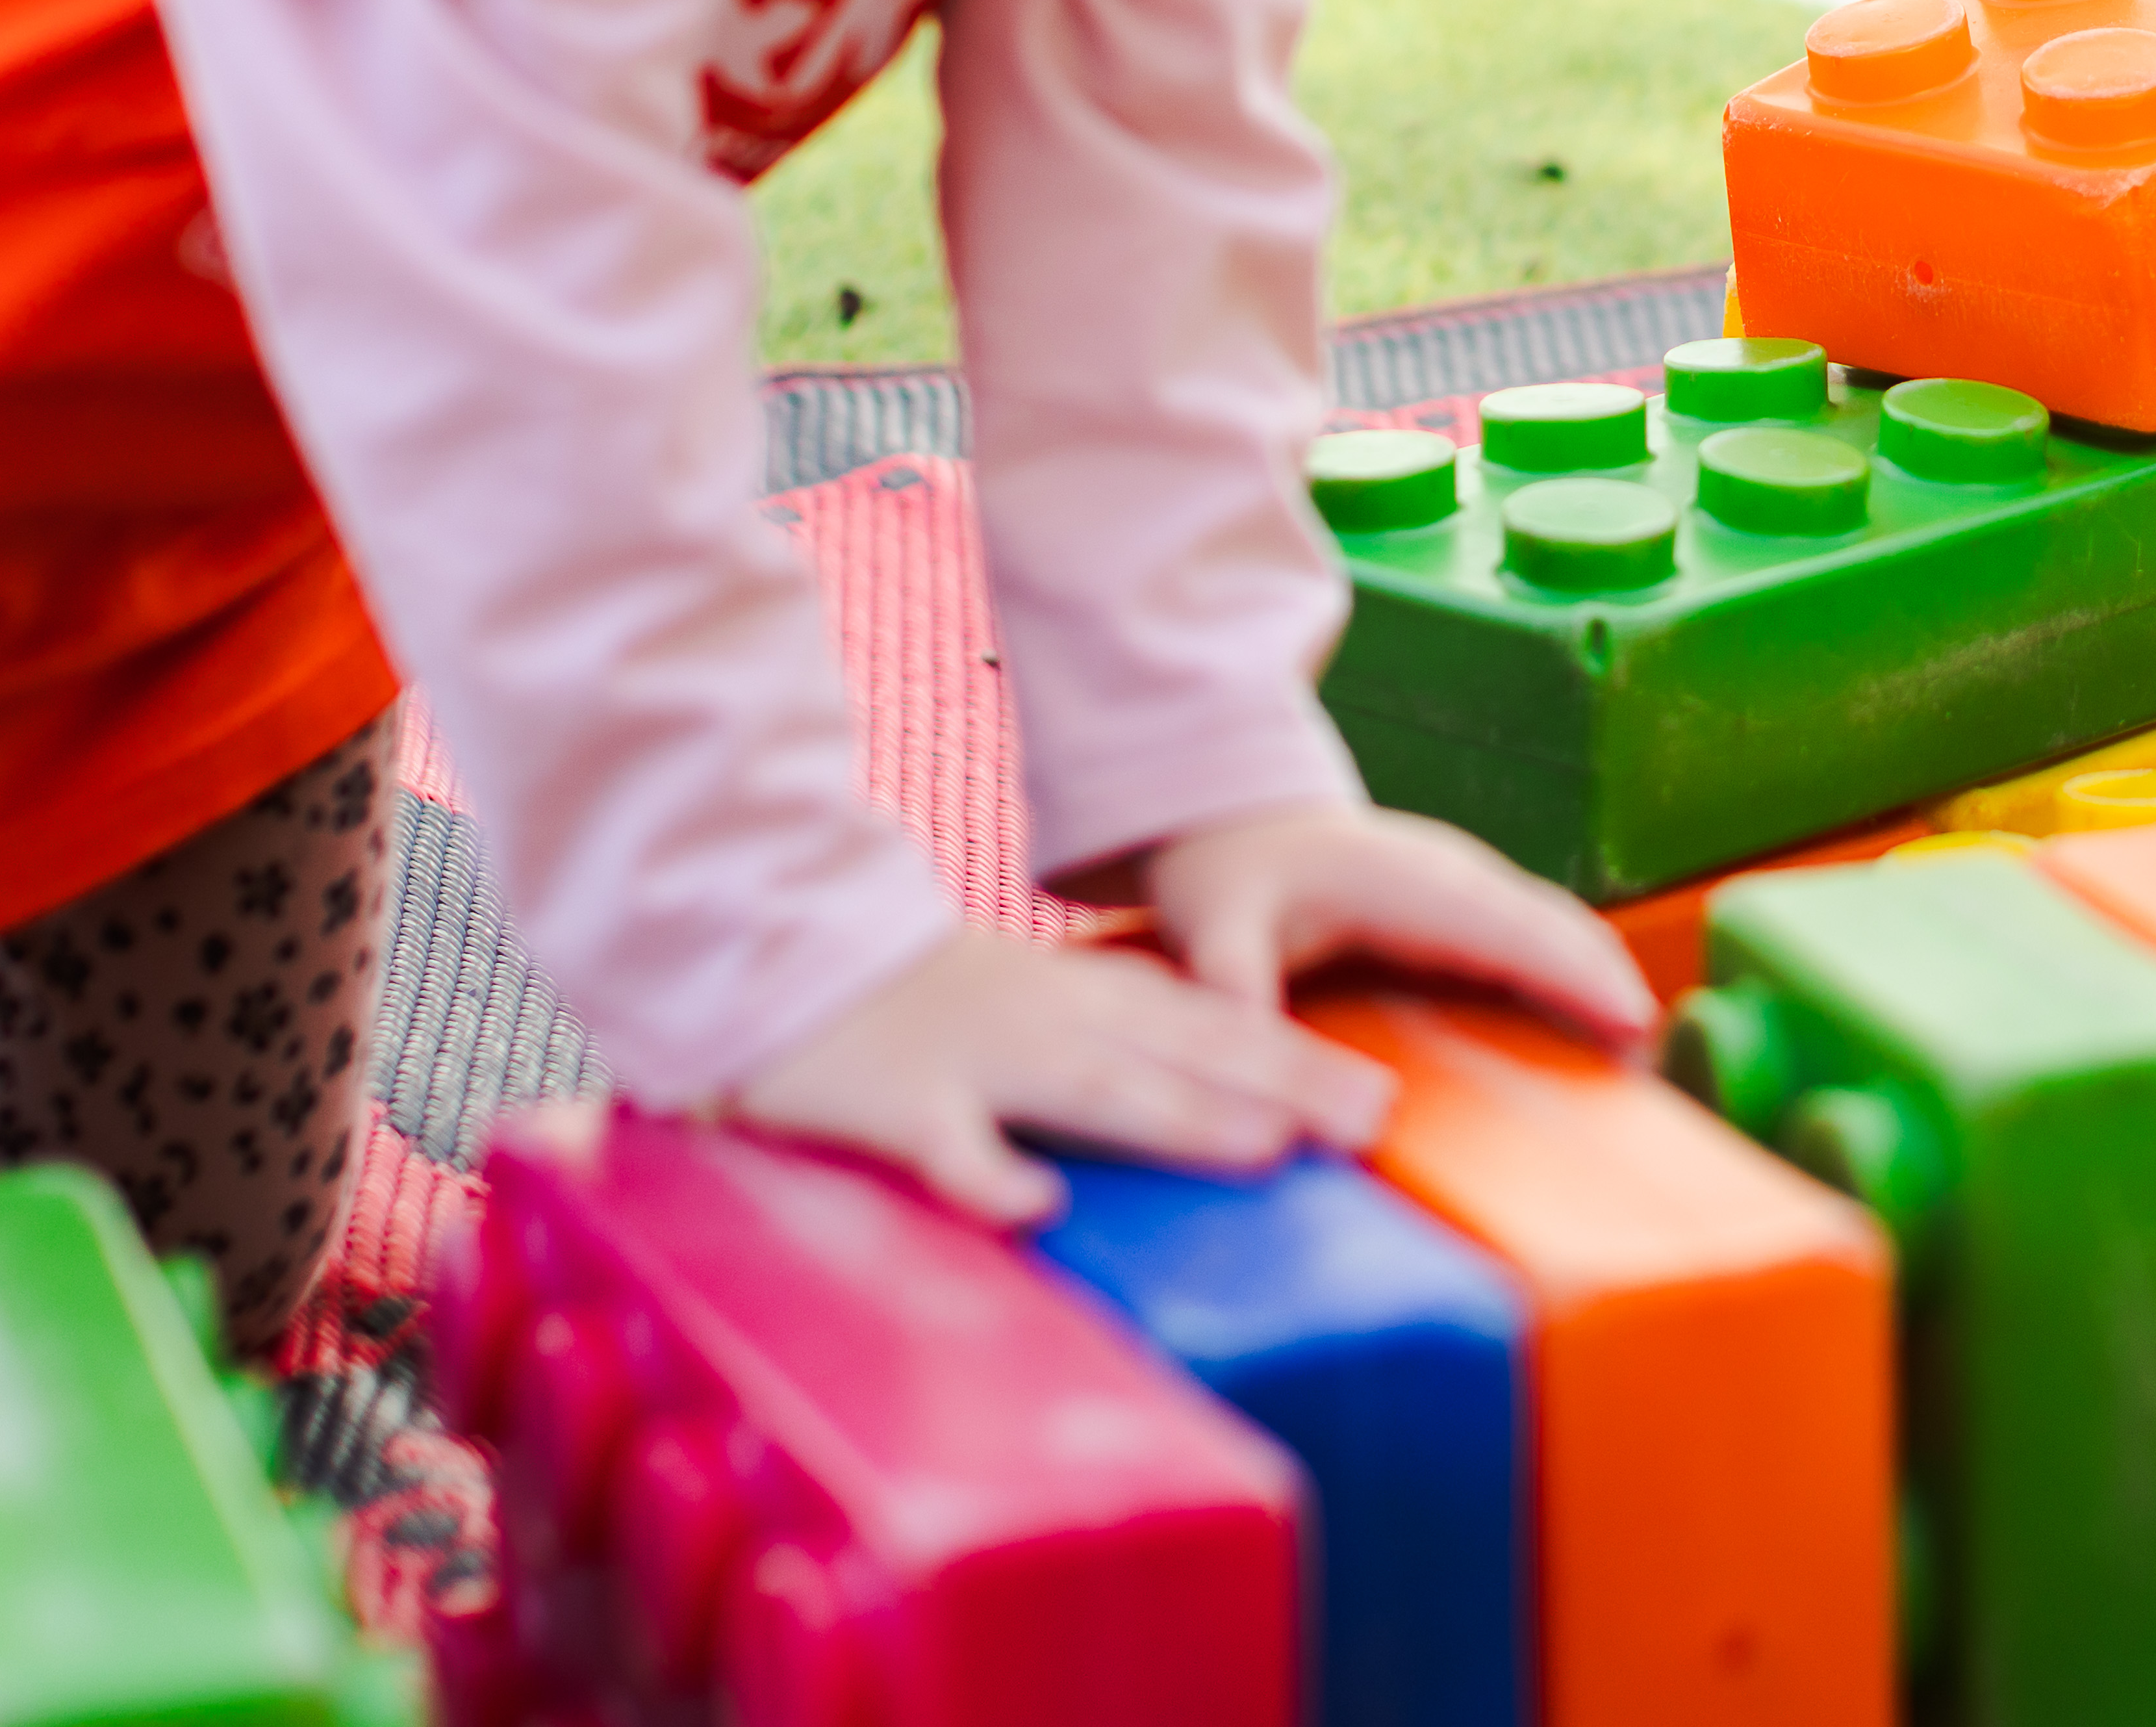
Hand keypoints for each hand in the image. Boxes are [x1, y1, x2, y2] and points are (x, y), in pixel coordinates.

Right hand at [725, 919, 1399, 1226]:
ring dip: (1181, 1120)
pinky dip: (988, 1175)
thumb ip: (1103, 1033)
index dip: (1294, 1054)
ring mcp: (973, 1060)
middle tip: (1373, 1122)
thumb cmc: (907, 993)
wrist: (775, 946)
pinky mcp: (894, 1104)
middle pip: (1180, 1053)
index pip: (1204, 1021)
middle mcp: (1043, 1022)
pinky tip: (1038, 1210)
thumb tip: (1206, 1087)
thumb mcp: (1020, 995)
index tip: (1380, 1094)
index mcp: (1072, 997)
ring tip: (1267, 1151)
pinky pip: (943, 1147)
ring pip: (1092, 1090)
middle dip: (1282, 1086)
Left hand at [1140, 798, 1658, 1038]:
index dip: (1574, 974)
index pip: (1510, 927)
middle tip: (1656, 1078)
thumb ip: (1232, 986)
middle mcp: (1459, 880)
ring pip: (1563, 934)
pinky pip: (1546, 943)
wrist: (1236, 818)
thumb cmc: (1228, 873)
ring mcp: (1474, 892)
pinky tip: (1600, 1047)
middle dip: (1614, 992)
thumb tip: (1256, 1061)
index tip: (1633, 1023)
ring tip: (1643, 1076)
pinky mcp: (1475, 912)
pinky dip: (1583, 986)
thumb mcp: (1210, 926)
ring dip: (1607, 991)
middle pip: (1559, 929)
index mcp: (1410, 884)